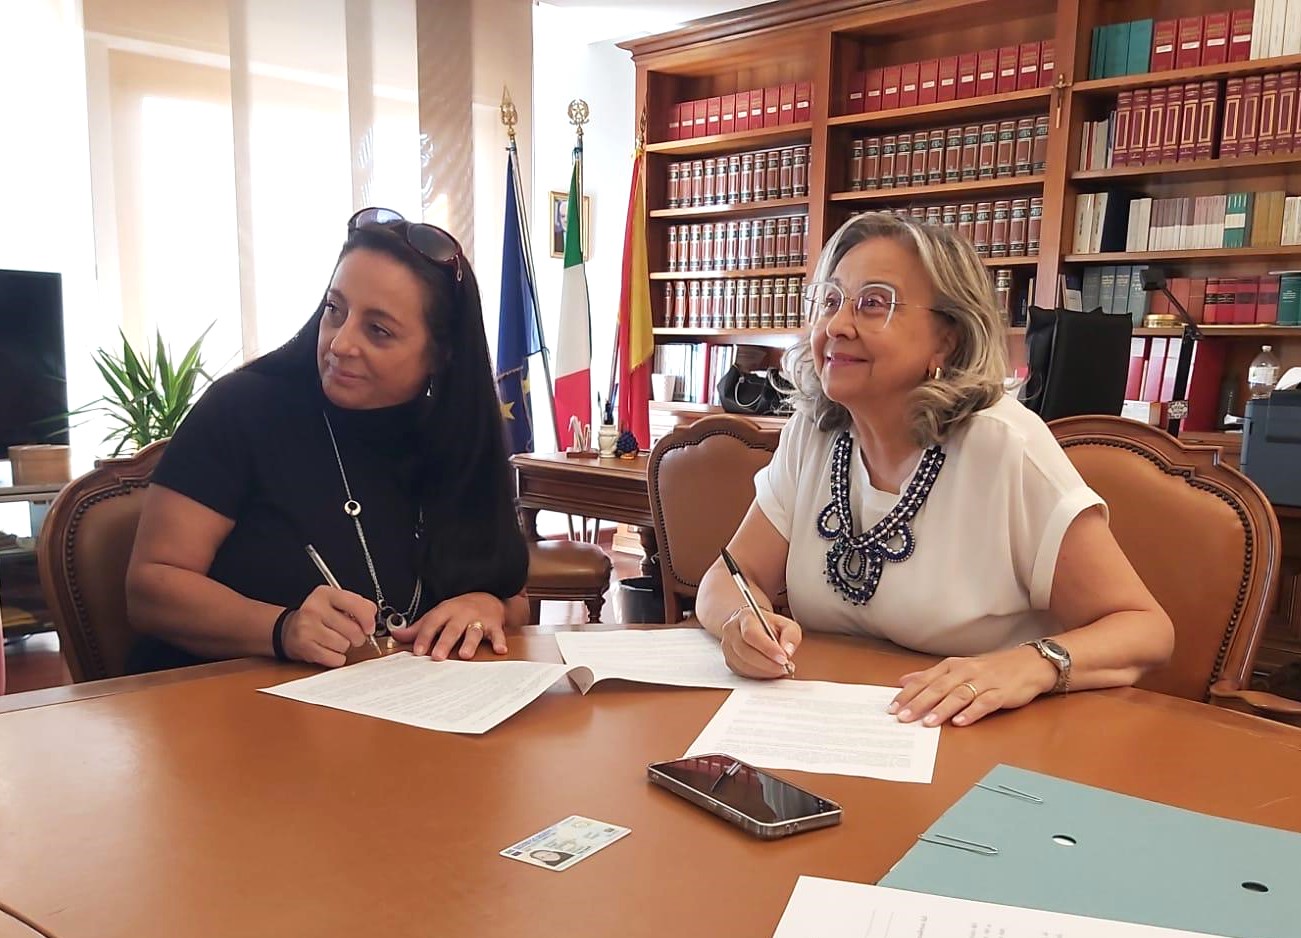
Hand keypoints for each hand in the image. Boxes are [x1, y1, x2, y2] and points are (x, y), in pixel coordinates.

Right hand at [281, 585, 377, 667]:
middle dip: (358, 636)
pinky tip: (329, 649)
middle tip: (351, 635)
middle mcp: (314, 609)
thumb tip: (371, 618)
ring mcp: (308, 628)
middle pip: (353, 630)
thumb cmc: (318, 616)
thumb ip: (357, 605)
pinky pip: (335, 659)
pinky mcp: (305, 647)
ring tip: (335, 639)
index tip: (370, 627)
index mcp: (325, 594)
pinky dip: (337, 657)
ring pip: (344, 645)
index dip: (368, 619)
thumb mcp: (335, 602)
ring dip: (345, 646)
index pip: (356, 604)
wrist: (289, 630)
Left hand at [390, 592, 507, 659]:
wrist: (488, 598)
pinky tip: (500, 649)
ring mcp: (479, 620)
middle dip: (445, 643)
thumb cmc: (459, 610)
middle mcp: (462, 615)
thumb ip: (419, 628)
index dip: (424, 637)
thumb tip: (396, 635)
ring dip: (470, 643)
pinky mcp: (494, 626)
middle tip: (437, 657)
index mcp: (445, 612)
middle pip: (452, 629)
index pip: (432, 623)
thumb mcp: (438, 615)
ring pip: (474, 632)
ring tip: (465, 655)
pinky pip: (498, 634)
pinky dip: (500, 641)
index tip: (417, 651)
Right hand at [719, 607, 800, 678]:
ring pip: (743, 665)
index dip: (767, 648)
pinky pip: (742, 673)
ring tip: (780, 670)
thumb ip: (791, 635)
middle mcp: (731, 631)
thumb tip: (787, 651)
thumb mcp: (786, 624)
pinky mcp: (729, 661)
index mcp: (745, 617)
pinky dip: (758, 675)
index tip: (783, 658)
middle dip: (768, 664)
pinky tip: (770, 672)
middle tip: (784, 668)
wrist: (753, 627)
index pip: (751, 634)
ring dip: (764, 671)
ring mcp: (727, 647)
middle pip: (745, 652)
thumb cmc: (769, 626)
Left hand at [889, 645, 1058, 726]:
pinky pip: (984, 703)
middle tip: (903, 717)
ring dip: (942, 709)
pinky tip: (960, 722)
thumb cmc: (990, 668)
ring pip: (959, 695)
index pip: (925, 680)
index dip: (908, 694)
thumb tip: (903, 681)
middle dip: (919, 703)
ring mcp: (984, 682)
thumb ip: (930, 676)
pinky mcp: (1001, 693)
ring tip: (927, 722)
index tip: (892, 707)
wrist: (1028, 664)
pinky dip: (971, 712)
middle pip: (938, 688)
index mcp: (952, 666)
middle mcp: (965, 672)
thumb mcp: (958, 668)